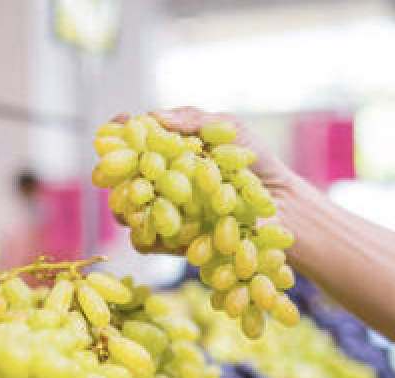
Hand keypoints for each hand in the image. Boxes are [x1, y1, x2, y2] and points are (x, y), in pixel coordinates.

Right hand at [108, 107, 306, 254]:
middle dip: (114, 172)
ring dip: (125, 205)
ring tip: (135, 199)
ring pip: (127, 212)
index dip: (120, 132)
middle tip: (116, 167)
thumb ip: (194, 120)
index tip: (118, 122)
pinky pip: (146, 243)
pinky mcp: (174, 243)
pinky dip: (144, 236)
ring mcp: (166, 213)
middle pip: (121, 178)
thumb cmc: (256, 162)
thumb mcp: (229, 129)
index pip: (134, 141)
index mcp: (169, 152)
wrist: (280, 204)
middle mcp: (162, 183)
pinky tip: (151, 228)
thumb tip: (155, 116)